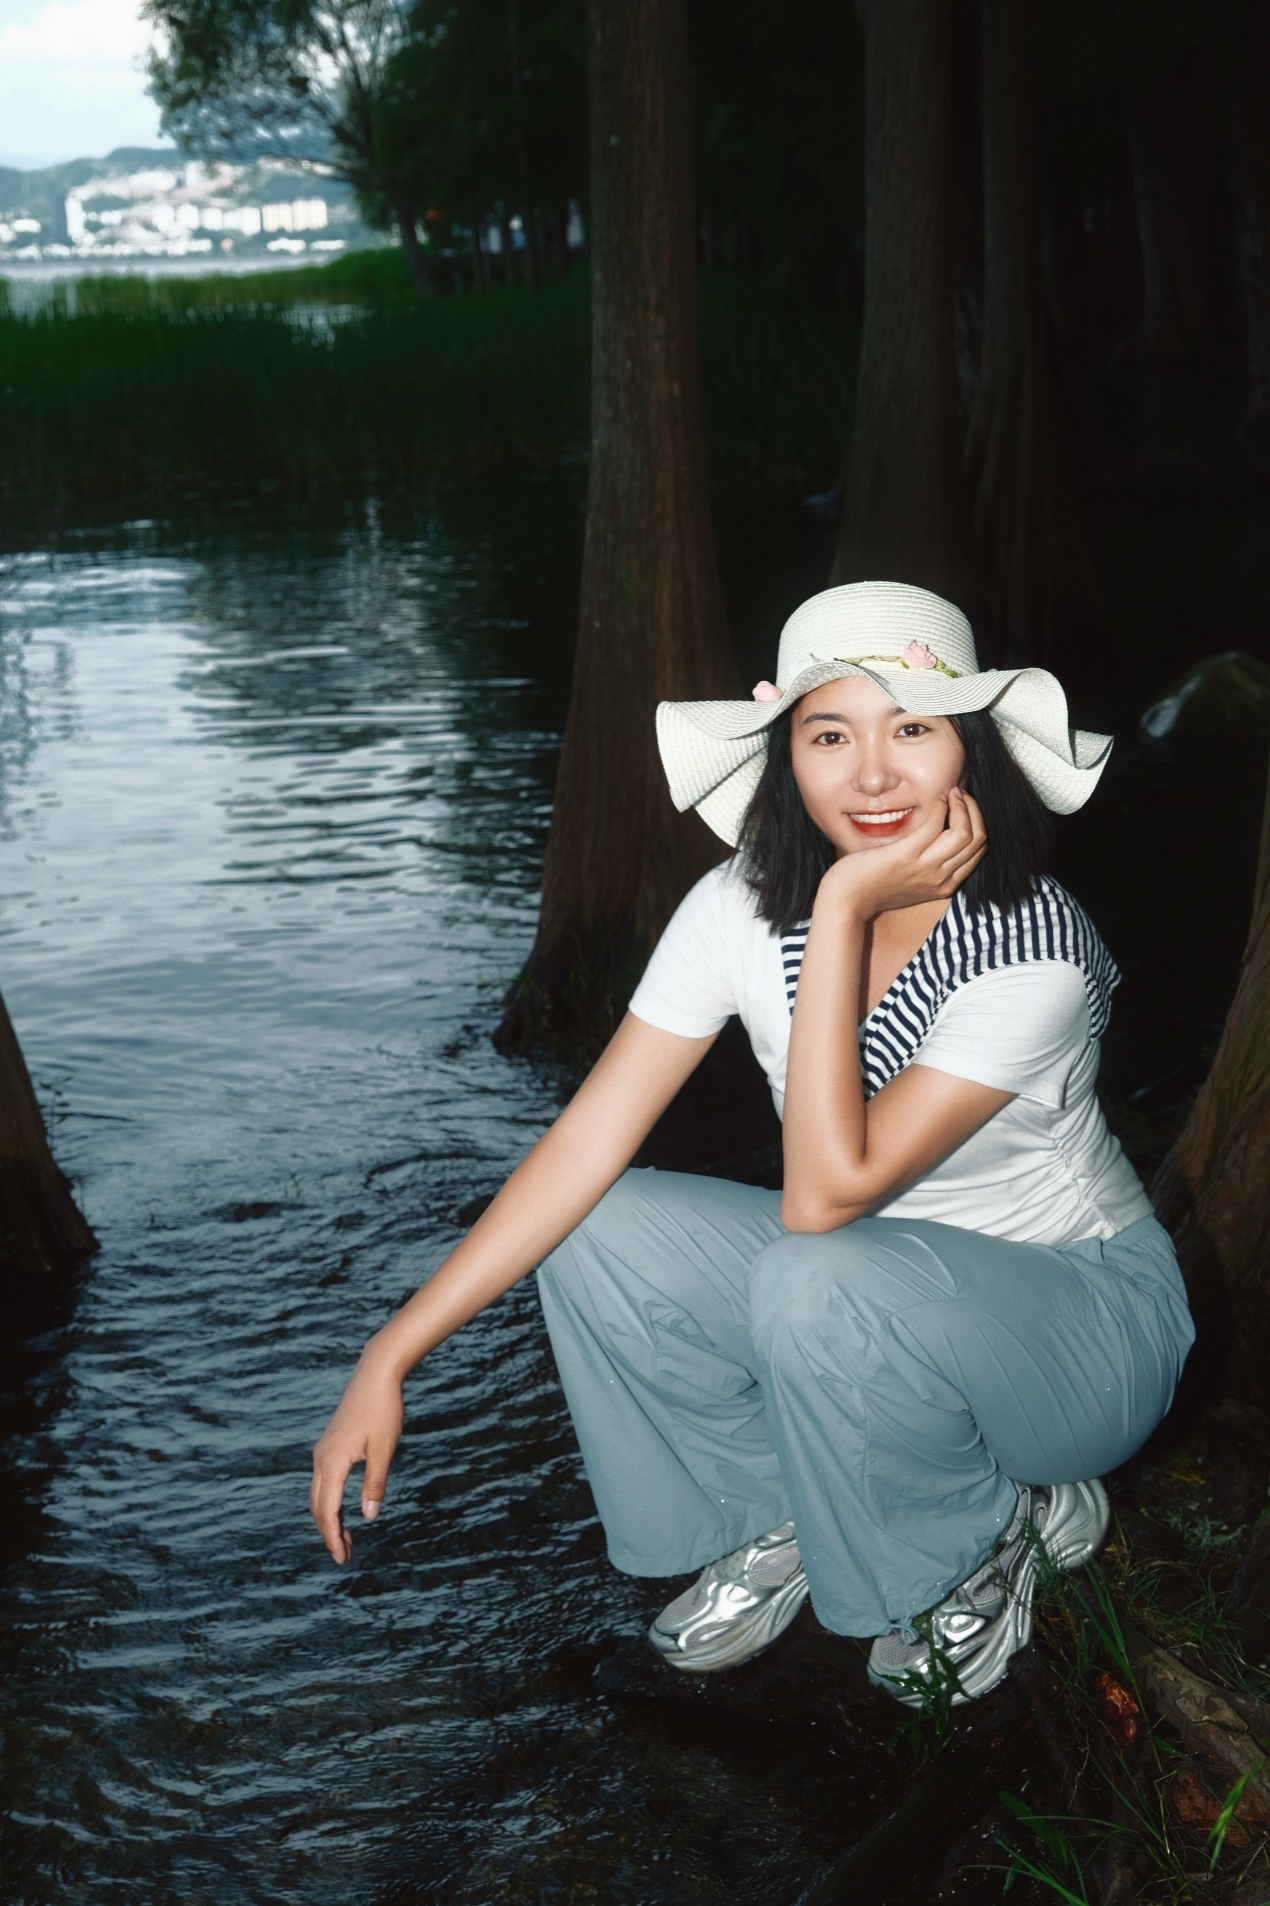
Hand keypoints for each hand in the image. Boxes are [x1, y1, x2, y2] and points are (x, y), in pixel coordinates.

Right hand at [310, 1336, 404, 1562]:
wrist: (376, 1374)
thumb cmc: (383, 1409)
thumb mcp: (383, 1450)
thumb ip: (374, 1484)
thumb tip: (368, 1517)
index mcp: (332, 1462)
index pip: (327, 1509)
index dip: (332, 1537)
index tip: (342, 1558)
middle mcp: (321, 1458)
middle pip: (317, 1505)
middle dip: (329, 1532)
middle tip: (345, 1555)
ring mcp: (323, 1451)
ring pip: (319, 1494)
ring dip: (330, 1517)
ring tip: (347, 1538)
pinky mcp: (330, 1445)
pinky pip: (324, 1480)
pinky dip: (332, 1500)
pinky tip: (346, 1508)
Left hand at [816, 788, 986, 920]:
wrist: (847, 901)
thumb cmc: (874, 886)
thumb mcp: (911, 880)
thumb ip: (929, 864)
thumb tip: (939, 834)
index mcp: (945, 886)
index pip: (978, 851)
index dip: (976, 823)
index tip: (964, 807)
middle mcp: (940, 879)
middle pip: (977, 840)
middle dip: (974, 811)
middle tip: (961, 795)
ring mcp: (925, 869)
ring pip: (964, 833)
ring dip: (962, 806)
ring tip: (952, 792)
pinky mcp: (906, 856)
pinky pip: (935, 826)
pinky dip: (940, 806)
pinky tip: (936, 798)